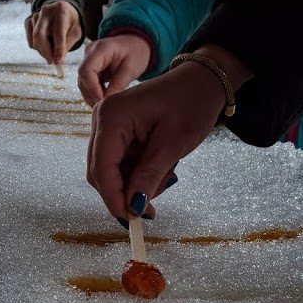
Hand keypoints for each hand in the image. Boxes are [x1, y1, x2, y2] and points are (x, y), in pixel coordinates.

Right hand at [25, 0, 82, 64]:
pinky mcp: (28, 21)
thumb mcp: (75, 32)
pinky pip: (30, 41)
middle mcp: (45, 11)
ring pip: (34, 40)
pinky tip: (46, 45)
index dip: (58, 48)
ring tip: (52, 51)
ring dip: (43, 51)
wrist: (61, 12)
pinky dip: (37, 48)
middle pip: (39, 35)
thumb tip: (58, 61)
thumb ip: (67, 45)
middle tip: (52, 62)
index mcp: (61, 10)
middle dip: (45, 52)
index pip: (58, 32)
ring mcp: (35, 15)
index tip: (58, 61)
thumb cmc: (70, 23)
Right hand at [77, 34, 151, 106]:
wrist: (136, 43)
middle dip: (91, 94)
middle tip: (104, 106)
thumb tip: (106, 101)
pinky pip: (87, 83)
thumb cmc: (136, 52)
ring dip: (91, 95)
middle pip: (82, 78)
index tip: (101, 100)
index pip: (86, 70)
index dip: (91, 88)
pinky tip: (103, 98)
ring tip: (104, 104)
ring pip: (82, 82)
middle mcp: (89, 53)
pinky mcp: (90, 67)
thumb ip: (119, 84)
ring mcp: (88, 60)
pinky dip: (93, 92)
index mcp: (100, 49)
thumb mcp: (131, 69)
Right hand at [86, 61, 227, 219]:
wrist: (202, 82)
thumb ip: (148, 176)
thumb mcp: (173, 144)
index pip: (102, 168)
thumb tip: (133, 207)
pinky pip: (120, 164)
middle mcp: (103, 119)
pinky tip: (161, 168)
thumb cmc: (191, 104)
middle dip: (124, 193)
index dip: (113, 198)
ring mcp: (108, 125)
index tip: (131, 220)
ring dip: (135, 183)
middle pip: (100, 172)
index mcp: (112, 116)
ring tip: (167, 176)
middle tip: (151, 210)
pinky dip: (138, 174)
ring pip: (110, 171)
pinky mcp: (117, 132)